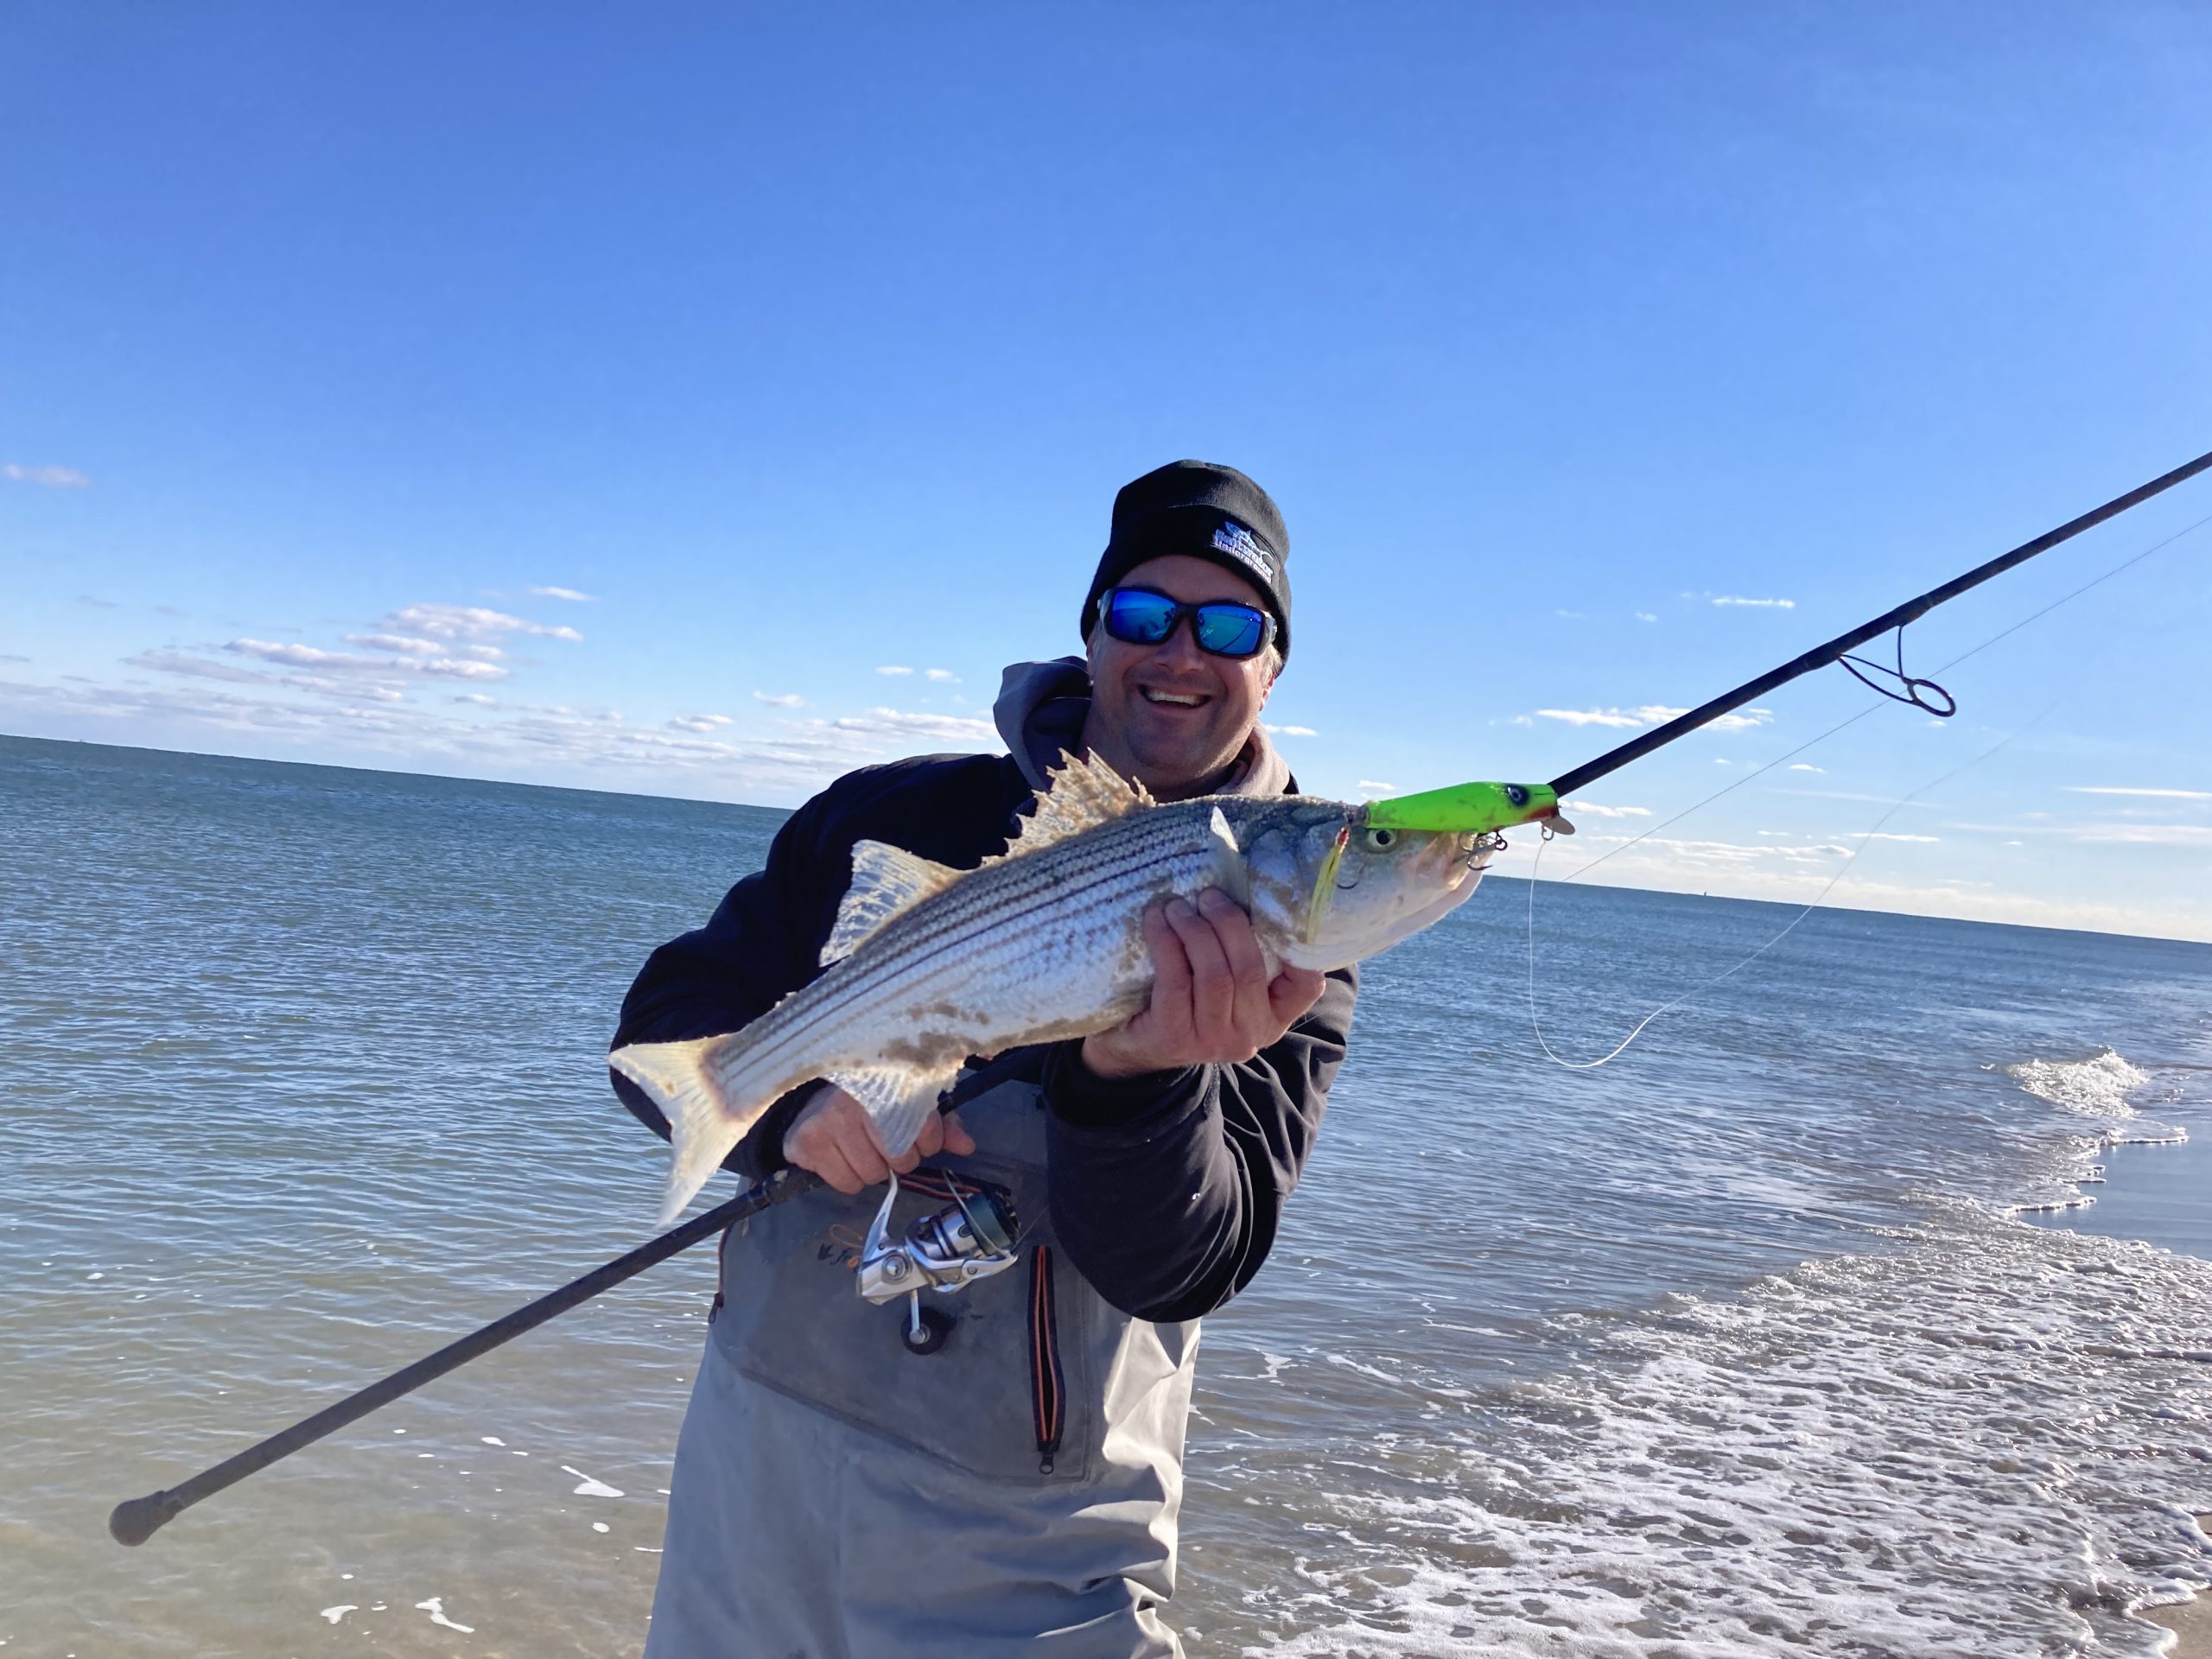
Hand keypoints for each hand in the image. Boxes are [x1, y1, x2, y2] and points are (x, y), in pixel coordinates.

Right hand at [782, 1084, 975, 1194]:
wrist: (813, 1098)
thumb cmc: (870, 1099)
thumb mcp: (910, 1101)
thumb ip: (942, 1123)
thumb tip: (967, 1146)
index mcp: (883, 1084)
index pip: (923, 1129)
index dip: (928, 1141)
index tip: (920, 1136)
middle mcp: (851, 1103)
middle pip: (898, 1160)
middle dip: (901, 1159)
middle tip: (889, 1145)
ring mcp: (824, 1124)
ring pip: (871, 1176)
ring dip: (875, 1171)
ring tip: (865, 1149)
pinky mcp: (805, 1145)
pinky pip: (846, 1184)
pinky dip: (851, 1179)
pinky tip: (844, 1156)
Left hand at [1080, 888, 1328, 1079]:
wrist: (1135, 1042)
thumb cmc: (1186, 996)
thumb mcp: (1225, 982)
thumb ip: (1242, 950)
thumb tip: (1246, 889)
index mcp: (1272, 1017)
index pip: (1306, 987)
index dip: (1301, 949)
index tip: (1275, 909)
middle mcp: (1250, 1034)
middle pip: (1250, 968)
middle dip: (1227, 923)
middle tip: (1207, 895)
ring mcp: (1213, 1041)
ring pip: (1215, 975)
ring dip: (1194, 930)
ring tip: (1177, 906)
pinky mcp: (1175, 1037)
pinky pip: (1175, 981)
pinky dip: (1165, 942)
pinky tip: (1155, 920)